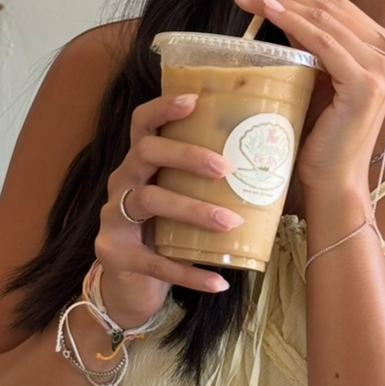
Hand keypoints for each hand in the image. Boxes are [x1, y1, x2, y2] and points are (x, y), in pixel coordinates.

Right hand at [94, 93, 242, 323]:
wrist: (131, 284)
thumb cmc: (165, 232)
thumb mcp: (179, 199)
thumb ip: (205, 183)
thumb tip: (271, 163)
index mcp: (139, 164)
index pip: (143, 124)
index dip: (163, 108)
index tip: (194, 101)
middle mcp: (122, 183)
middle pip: (145, 153)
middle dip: (186, 155)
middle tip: (225, 168)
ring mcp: (113, 218)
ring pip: (150, 201)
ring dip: (194, 210)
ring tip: (230, 222)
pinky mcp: (116, 254)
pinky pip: (155, 262)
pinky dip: (190, 274)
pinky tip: (219, 283)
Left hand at [229, 0, 384, 197]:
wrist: (332, 182)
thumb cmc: (318, 134)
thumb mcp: (313, 74)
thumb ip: (306, 40)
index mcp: (383, 45)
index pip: (335, 0)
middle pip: (328, 3)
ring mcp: (383, 65)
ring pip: (322, 18)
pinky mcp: (367, 82)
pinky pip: (322, 41)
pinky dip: (291, 21)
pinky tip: (266, 8)